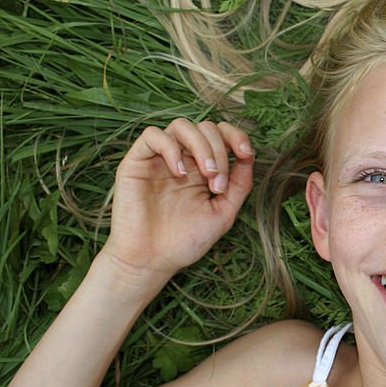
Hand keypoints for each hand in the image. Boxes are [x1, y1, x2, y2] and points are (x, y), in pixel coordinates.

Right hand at [100, 118, 254, 279]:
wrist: (152, 261)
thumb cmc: (185, 241)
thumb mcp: (223, 212)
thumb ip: (239, 185)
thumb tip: (249, 156)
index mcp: (202, 168)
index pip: (221, 134)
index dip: (236, 136)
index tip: (246, 154)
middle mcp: (182, 159)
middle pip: (205, 127)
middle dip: (220, 151)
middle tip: (218, 184)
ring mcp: (159, 159)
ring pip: (182, 125)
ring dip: (201, 146)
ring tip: (205, 175)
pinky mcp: (136, 162)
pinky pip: (152, 135)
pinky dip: (171, 148)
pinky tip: (179, 173)